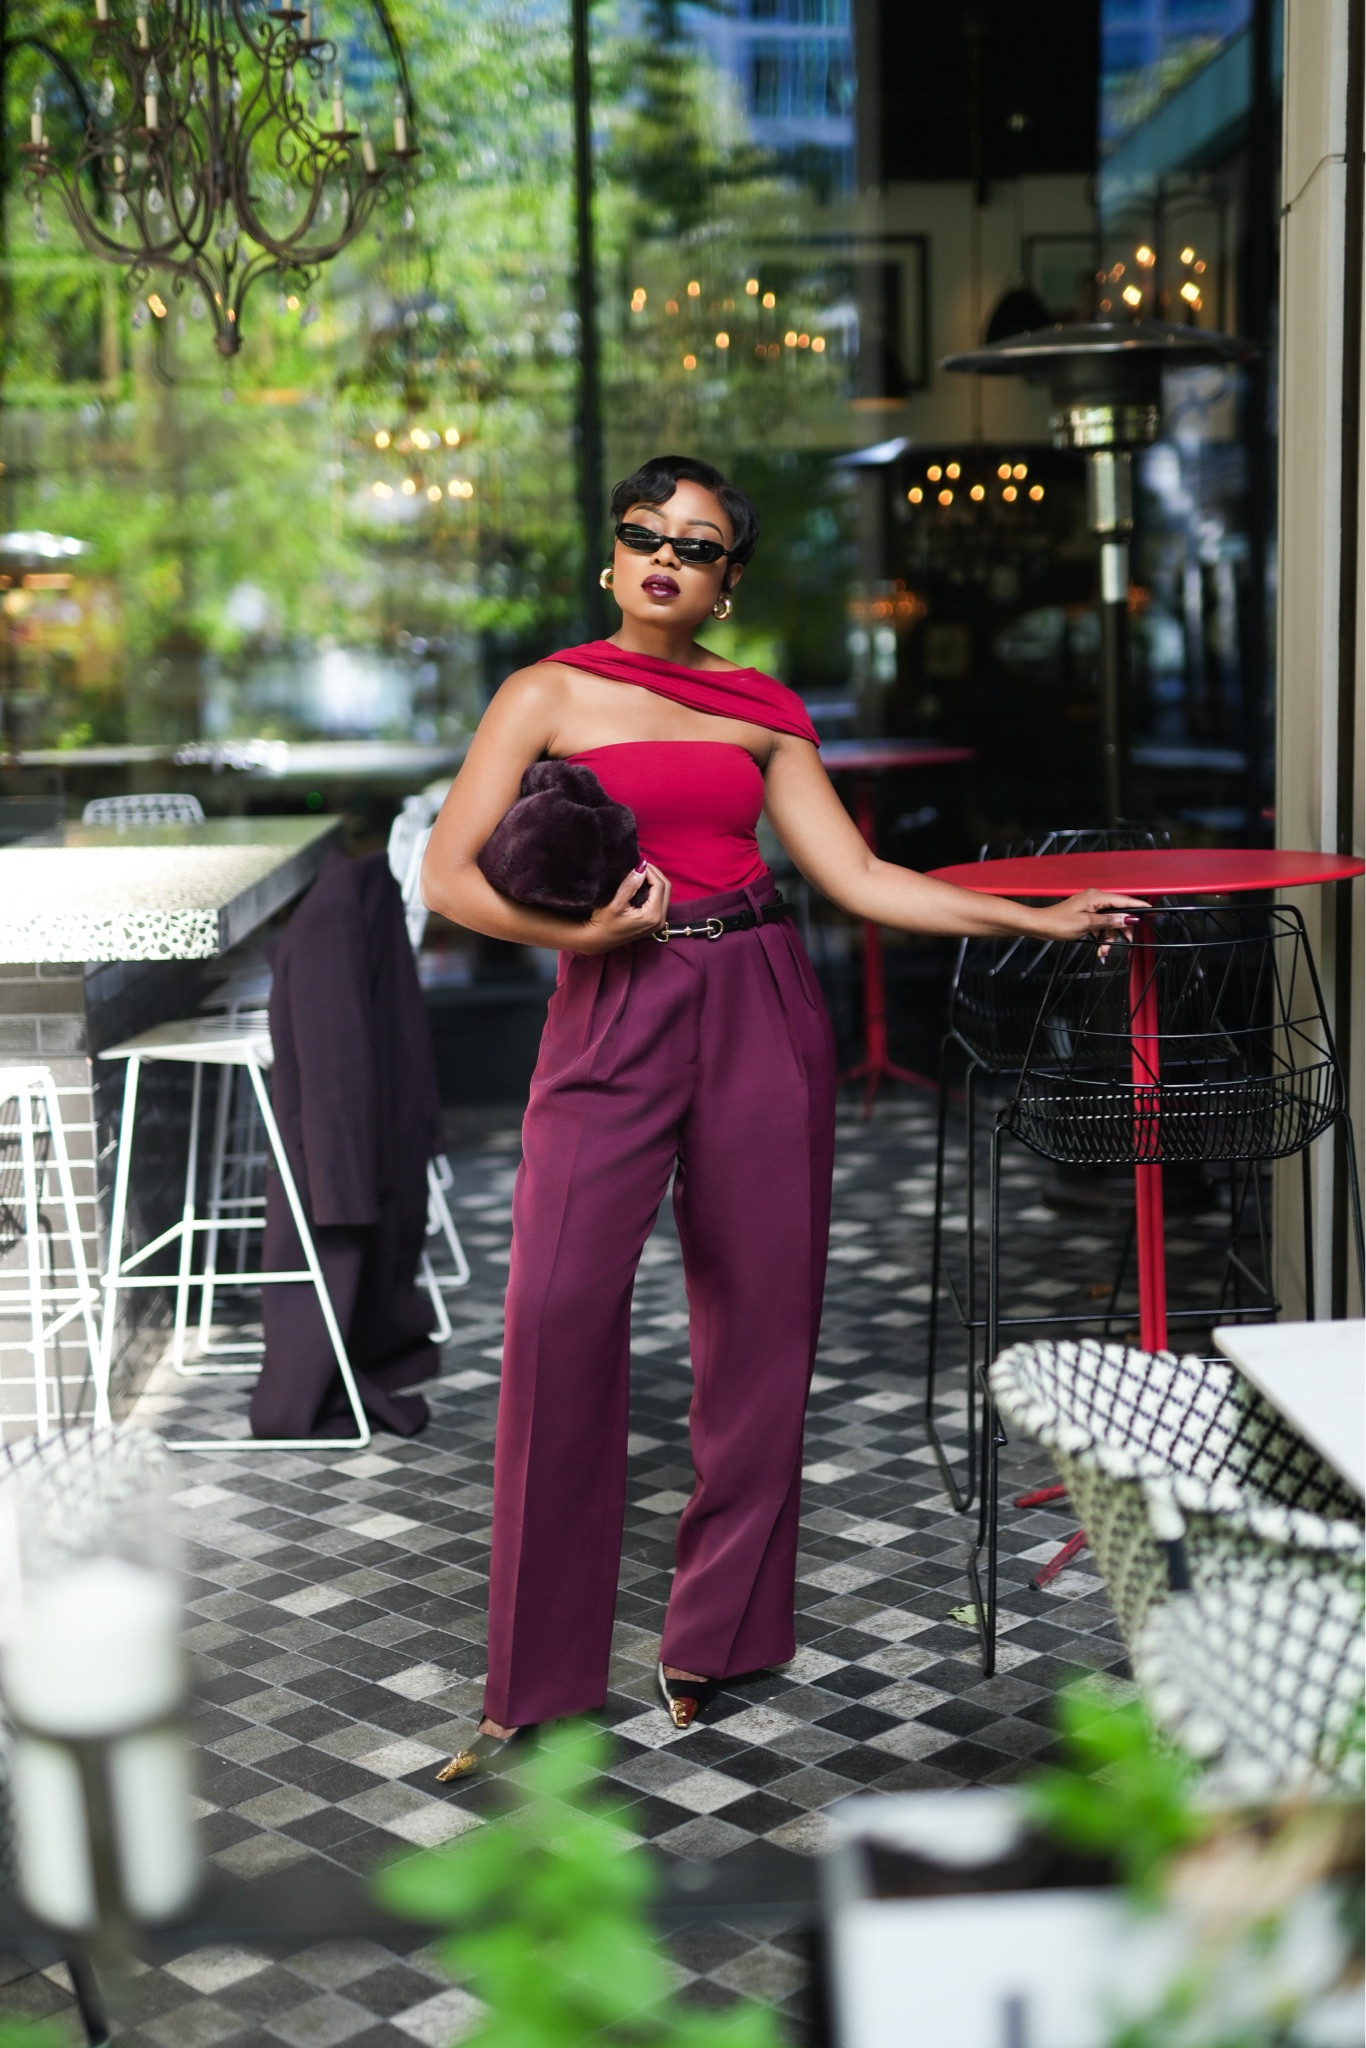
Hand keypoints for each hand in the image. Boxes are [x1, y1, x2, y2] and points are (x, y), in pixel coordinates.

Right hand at [574, 862, 671, 952]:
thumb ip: (630, 885)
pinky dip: (653, 890)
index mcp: (652, 915)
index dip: (651, 871)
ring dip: (655, 881)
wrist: (598, 940)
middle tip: (641, 865)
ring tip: (641, 872)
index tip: (638, 862)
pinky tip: (642, 883)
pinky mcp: (654, 922)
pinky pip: (660, 901)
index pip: (660, 885)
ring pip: (665, 894)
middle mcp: (660, 920)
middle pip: (666, 888)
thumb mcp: (615, 903)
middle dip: (655, 874)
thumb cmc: (603, 923)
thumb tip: (641, 867)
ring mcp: (658, 922)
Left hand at [1032, 890, 1148, 951]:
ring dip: (1108, 938)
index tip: (1151, 912)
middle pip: (1118, 914)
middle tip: (1126, 943)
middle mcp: (1095, 899)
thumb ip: (1110, 921)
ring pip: (1109, 923)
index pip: (1124, 901)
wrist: (1040, 925)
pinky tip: (1099, 948)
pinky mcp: (1086, 915)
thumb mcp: (1087, 924)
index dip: (1138, 908)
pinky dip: (1101, 937)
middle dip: (1120, 931)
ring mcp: (1090, 907)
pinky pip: (1100, 925)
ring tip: (1103, 951)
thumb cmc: (1058, 922)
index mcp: (1097, 897)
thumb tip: (1129, 918)